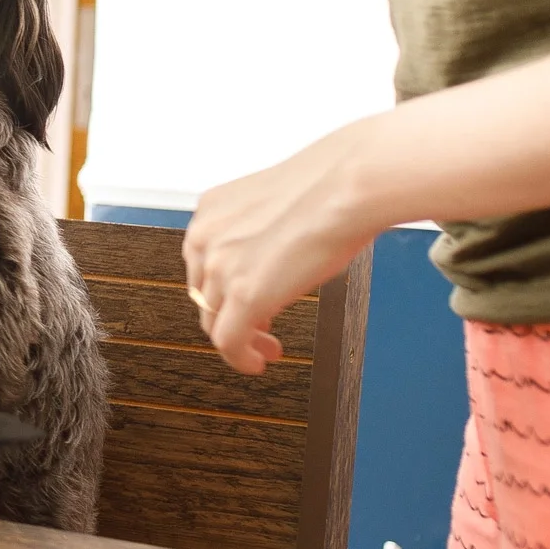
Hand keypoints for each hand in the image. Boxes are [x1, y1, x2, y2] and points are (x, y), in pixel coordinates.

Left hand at [182, 121, 383, 375]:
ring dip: (241, 337)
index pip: (202, 263)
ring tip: (266, 346)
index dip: (221, 288)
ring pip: (215, 320)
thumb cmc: (328, 187)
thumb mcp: (273, 206)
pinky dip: (240, 358)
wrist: (347, 186)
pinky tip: (256, 362)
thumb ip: (258, 232)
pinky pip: (229, 342)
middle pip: (205, 293)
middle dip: (229, 314)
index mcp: (210, 211)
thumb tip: (270, 257)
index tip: (239, 300)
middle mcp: (206, 237)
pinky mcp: (243, 296)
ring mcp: (221, 268)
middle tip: (257, 328)